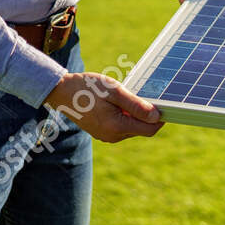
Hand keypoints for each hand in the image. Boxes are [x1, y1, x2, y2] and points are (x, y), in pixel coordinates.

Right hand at [43, 72, 163, 143]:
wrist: (61, 91)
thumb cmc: (87, 87)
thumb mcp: (115, 91)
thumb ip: (136, 105)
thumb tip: (156, 116)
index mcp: (117, 127)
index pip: (150, 129)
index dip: (160, 118)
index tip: (164, 104)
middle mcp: (112, 136)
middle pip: (141, 129)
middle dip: (145, 114)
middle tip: (141, 94)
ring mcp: (106, 136)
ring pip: (131, 128)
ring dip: (133, 114)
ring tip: (123, 96)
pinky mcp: (101, 133)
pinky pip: (121, 127)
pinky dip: (124, 116)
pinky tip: (115, 102)